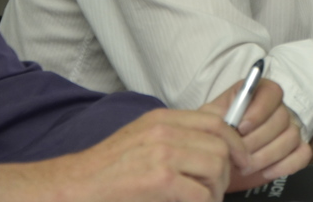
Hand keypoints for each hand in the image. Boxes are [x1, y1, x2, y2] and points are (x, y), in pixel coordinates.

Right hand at [41, 107, 243, 201]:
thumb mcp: (141, 139)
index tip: (242, 159)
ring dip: (216, 190)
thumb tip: (211, 147)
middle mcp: (164, 130)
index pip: (216, 122)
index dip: (236, 142)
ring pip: (216, 168)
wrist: (69, 188)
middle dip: (226, 172)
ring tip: (205, 200)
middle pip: (221, 146)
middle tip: (217, 190)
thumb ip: (173, 137)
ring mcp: (161, 153)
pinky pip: (200, 192)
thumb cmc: (104, 171)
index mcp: (162, 119)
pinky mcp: (158, 179)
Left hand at [202, 79, 311, 190]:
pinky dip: (286, 165)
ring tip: (245, 166)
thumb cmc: (215, 138)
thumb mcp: (207, 123)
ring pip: (292, 137)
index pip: (272, 92)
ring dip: (267, 155)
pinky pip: (303, 154)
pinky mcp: (295, 150)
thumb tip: (223, 116)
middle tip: (238, 154)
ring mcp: (289, 129)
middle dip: (258, 140)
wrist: (219, 162)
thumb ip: (213, 115)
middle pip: (282, 117)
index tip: (241, 127)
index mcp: (257, 95)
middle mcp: (277, 109)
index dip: (259, 110)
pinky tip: (266, 172)